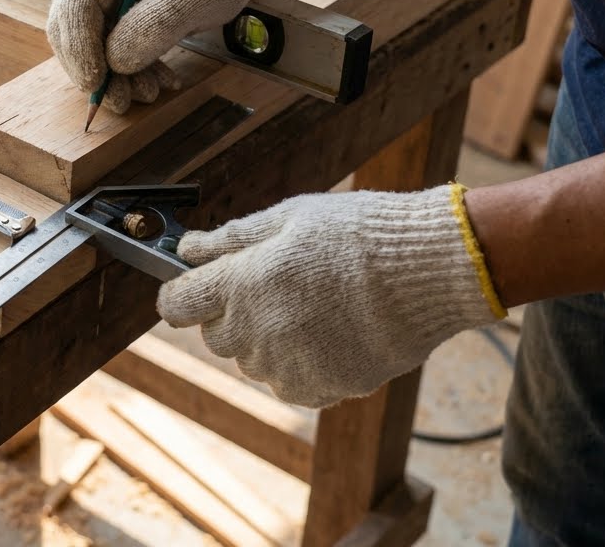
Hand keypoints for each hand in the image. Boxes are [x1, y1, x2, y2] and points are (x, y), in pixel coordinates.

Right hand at [47, 0, 282, 114]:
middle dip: (94, 68)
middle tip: (122, 101)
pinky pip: (107, 41)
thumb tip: (115, 63)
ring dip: (114, 73)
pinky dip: (128, 64)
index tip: (97, 85)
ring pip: (88, 39)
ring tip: (150, 92)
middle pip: (71, 25)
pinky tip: (156, 79)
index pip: (77, 3)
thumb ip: (153, 27)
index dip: (81, 48)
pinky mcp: (112, 1)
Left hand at [158, 185, 505, 407]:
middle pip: (215, 335)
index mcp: (240, 285)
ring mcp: (288, 366)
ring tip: (314, 306)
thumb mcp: (289, 217)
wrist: (429, 272)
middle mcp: (255, 333)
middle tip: (272, 285)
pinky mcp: (322, 388)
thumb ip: (232, 238)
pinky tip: (330, 333)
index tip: (193, 285)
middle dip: (231, 313)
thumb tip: (189, 248)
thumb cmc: (359, 234)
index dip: (181, 293)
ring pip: (253, 361)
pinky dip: (300, 363)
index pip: (175, 304)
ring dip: (268, 339)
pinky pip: (290, 382)